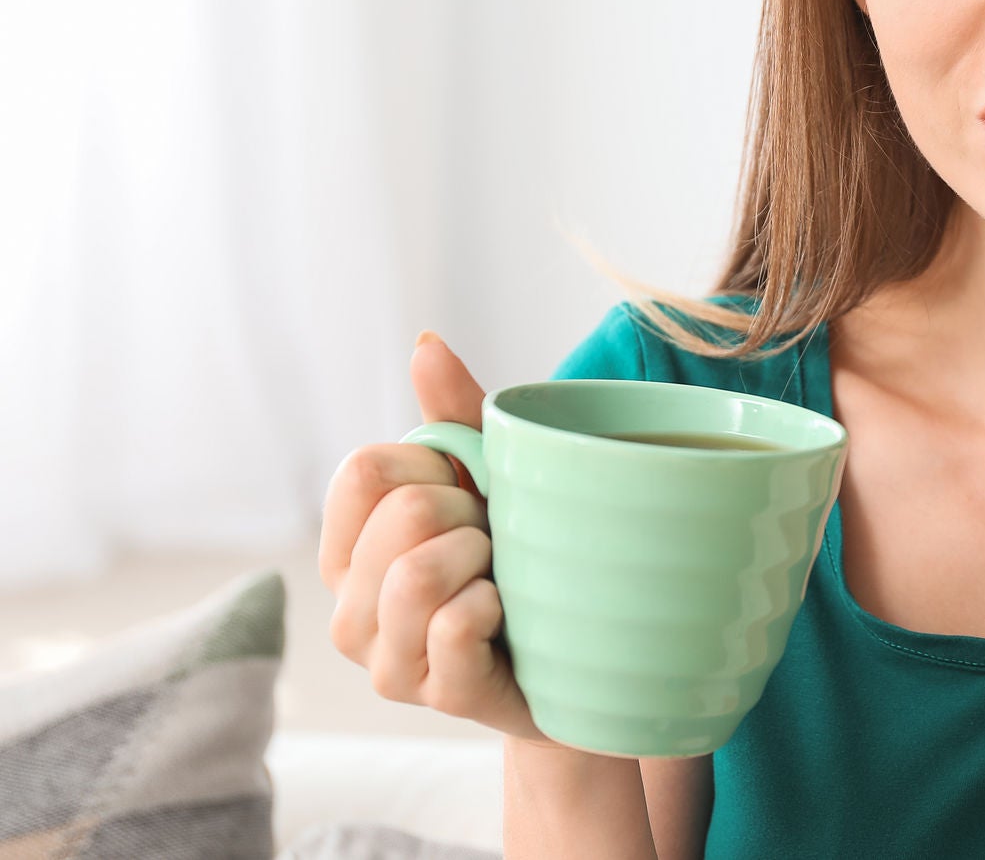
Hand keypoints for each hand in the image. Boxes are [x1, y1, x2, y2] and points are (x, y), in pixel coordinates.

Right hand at [320, 332, 560, 746]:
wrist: (581, 657)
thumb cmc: (521, 561)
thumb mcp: (490, 481)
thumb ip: (453, 416)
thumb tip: (425, 342)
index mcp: (348, 550)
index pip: (362, 472)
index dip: (434, 466)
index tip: (467, 493)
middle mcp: (350, 610)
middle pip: (401, 514)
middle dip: (468, 511)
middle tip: (494, 542)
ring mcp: (387, 662)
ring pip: (416, 574)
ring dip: (481, 557)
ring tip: (501, 574)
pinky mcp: (438, 697)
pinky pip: (454, 625)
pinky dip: (493, 603)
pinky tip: (509, 613)